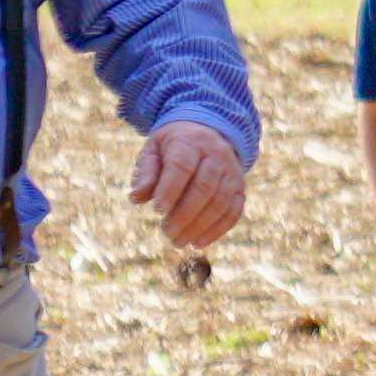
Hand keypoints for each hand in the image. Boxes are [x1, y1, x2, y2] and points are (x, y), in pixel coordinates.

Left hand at [130, 123, 246, 247]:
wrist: (209, 132)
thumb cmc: (173, 146)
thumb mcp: (154, 150)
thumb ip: (146, 172)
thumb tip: (137, 198)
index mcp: (190, 142)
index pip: (182, 166)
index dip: (171, 189)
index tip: (158, 210)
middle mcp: (216, 155)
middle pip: (204, 187)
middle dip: (185, 214)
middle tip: (167, 233)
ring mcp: (231, 172)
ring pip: (220, 202)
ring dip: (200, 226)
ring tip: (180, 241)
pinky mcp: (239, 188)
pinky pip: (234, 211)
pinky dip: (218, 229)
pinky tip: (199, 242)